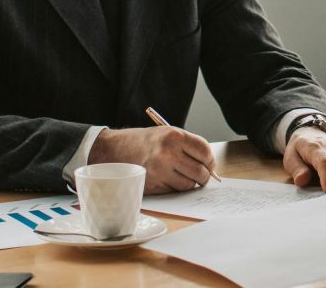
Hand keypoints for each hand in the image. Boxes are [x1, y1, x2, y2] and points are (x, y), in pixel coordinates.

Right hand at [90, 126, 214, 194]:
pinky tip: (168, 179)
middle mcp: (167, 153)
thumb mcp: (166, 134)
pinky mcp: (153, 185)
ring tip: (182, 176)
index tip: (209, 164)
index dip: (210, 160)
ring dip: (190, 183)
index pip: (204, 151)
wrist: (114, 149)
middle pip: (200, 171)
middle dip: (204, 176)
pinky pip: (174, 191)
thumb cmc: (143, 142)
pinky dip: (175, 188)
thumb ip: (188, 146)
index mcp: (174, 136)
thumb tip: (209, 165)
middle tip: (201, 175)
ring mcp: (159, 171)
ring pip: (189, 185)